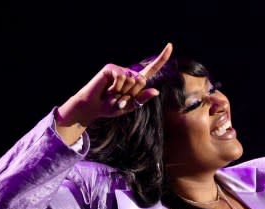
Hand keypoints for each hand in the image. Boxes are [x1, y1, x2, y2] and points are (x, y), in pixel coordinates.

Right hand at [56, 42, 172, 132]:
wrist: (94, 107)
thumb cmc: (111, 107)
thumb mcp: (130, 107)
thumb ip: (142, 100)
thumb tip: (156, 91)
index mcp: (137, 81)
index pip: (152, 69)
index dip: (162, 58)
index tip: (170, 45)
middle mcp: (130, 73)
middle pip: (142, 81)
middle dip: (132, 93)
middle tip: (119, 97)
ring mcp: (120, 69)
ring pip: (131, 80)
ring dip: (122, 92)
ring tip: (113, 94)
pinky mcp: (111, 68)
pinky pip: (121, 77)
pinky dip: (116, 87)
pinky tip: (109, 89)